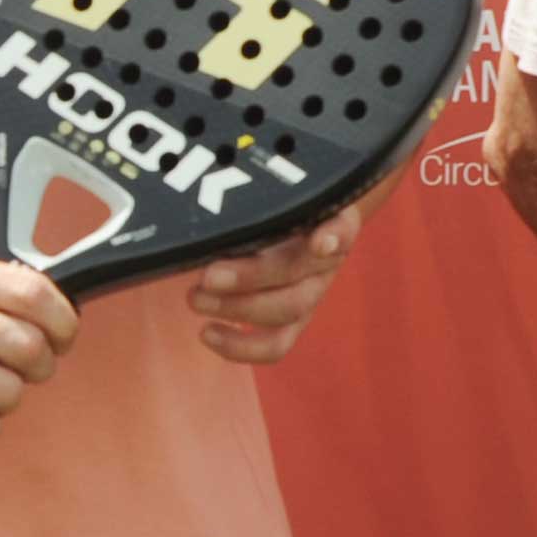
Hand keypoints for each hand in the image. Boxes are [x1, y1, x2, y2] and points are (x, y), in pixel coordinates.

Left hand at [187, 202, 367, 364]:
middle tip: (207, 276)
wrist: (309, 220)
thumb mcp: (281, 192)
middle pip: (298, 274)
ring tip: (194, 299)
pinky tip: (207, 334)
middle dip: (250, 278)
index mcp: (331, 221)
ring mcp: (312, 293)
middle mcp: (326, 259)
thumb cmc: (284, 202)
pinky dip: (241, 347)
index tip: (320, 241)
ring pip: (287, 312)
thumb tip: (211, 189)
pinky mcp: (294, 322)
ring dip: (237, 309)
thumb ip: (260, 192)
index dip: (334, 237)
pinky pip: (275, 345)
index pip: (341, 228)